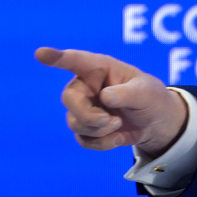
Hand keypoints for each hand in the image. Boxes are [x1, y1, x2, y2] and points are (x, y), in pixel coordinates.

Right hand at [36, 47, 187, 156]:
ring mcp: (84, 107)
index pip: (75, 60)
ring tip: (119, 124)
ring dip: (99, 130)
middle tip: (110, 120)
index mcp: (100, 68)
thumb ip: (127, 93)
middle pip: (69, 99)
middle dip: (88, 115)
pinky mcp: (86, 127)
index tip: (40, 53)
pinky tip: (117, 137)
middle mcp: (87, 85)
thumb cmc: (151, 97)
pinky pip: (83, 139)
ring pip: (74, 122)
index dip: (57, 57)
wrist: (156, 122)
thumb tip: (105, 97)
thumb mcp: (146, 92)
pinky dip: (101, 143)